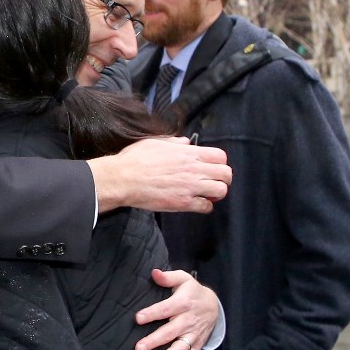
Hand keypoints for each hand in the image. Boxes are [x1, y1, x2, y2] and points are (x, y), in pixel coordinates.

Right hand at [88, 137, 231, 213]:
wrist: (123, 178)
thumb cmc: (136, 159)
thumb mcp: (156, 142)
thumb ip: (174, 142)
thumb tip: (186, 142)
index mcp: (189, 153)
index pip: (220, 156)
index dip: (220, 163)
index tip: (213, 168)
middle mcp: (194, 169)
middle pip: (226, 174)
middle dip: (223, 179)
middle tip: (214, 183)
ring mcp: (190, 186)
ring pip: (221, 190)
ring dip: (216, 193)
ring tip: (207, 194)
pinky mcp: (183, 202)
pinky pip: (206, 207)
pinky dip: (205, 207)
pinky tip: (196, 204)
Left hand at [134, 269, 218, 349]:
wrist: (214, 306)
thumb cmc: (192, 292)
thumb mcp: (183, 279)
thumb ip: (168, 277)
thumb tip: (153, 272)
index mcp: (183, 303)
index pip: (166, 309)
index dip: (152, 313)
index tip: (138, 318)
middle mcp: (188, 321)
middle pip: (170, 332)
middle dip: (155, 341)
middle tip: (138, 348)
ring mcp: (192, 336)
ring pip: (180, 348)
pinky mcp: (195, 346)